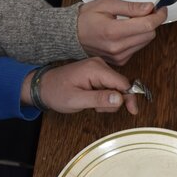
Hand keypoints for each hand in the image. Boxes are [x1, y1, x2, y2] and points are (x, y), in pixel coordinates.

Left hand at [23, 57, 138, 114]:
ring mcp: (99, 68)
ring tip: (90, 103)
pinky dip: (104, 96)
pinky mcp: (98, 73)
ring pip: (116, 88)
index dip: (129, 97)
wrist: (43, 87)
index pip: (123, 83)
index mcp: (95, 69)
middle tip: (96, 108)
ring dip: (107, 100)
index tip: (133, 111)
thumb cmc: (55, 92)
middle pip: (121, 86)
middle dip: (113, 101)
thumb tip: (120, 99)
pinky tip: (91, 98)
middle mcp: (100, 65)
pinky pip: (110, 86)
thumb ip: (99, 99)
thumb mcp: (76, 100)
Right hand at [77, 0, 166, 65]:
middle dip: (150, 22)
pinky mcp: (121, 61)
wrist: (71, 35)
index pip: (147, 25)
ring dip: (144, 31)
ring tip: (129, 23)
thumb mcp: (107, 4)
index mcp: (113, 31)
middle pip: (150, 34)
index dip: (158, 16)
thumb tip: (150, 8)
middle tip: (143, 12)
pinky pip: (138, 48)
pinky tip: (125, 33)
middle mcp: (117, 47)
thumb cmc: (86, 17)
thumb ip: (130, 7)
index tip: (162, 9)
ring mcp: (119, 56)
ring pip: (146, 41)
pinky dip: (137, 39)